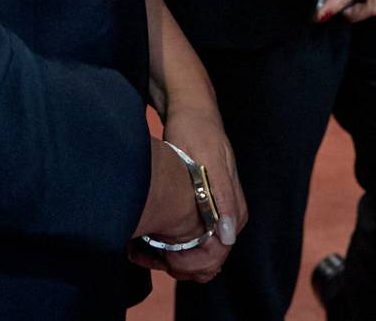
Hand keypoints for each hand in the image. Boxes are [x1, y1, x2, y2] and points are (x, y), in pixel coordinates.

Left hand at [130, 120, 240, 280]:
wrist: (191, 111)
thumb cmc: (198, 131)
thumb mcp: (207, 161)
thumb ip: (221, 198)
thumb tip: (227, 236)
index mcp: (235, 210)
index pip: (217, 254)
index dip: (190, 264)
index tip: (162, 258)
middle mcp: (229, 217)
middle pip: (208, 260)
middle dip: (177, 264)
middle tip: (143, 256)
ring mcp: (217, 214)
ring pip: (198, 254)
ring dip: (171, 259)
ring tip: (140, 251)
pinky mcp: (203, 210)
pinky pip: (192, 242)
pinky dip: (170, 247)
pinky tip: (146, 242)